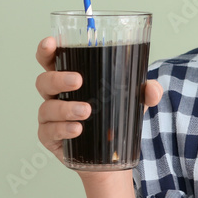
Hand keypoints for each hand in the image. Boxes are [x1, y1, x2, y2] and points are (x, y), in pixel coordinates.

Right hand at [34, 36, 163, 173]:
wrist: (111, 154)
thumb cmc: (114, 117)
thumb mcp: (133, 101)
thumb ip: (146, 92)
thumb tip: (153, 90)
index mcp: (69, 79)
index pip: (51, 60)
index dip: (46, 50)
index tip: (51, 43)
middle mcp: (55, 96)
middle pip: (44, 81)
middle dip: (58, 78)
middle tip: (78, 80)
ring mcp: (50, 118)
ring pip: (47, 108)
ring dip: (65, 108)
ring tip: (86, 111)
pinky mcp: (51, 138)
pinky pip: (49, 132)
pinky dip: (63, 129)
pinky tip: (77, 129)